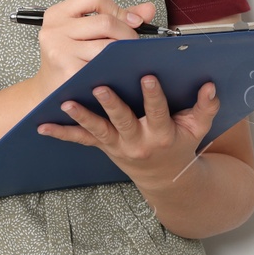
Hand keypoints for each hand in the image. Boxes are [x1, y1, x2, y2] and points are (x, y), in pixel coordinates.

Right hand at [32, 0, 155, 96]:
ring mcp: (60, 50)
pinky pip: (104, 66)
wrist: (49, 92)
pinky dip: (115, 68)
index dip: (117, 8)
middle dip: (127, 34)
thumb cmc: (70, 59)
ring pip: (107, 45)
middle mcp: (55, 29)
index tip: (130, 22)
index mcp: (58, 13)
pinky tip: (115, 72)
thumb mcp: (85, 32)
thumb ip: (117, 17)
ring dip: (123, 53)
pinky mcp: (68, 71)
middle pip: (105, 22)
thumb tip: (148, 10)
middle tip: (132, 45)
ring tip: (124, 58)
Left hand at [36, 74, 220, 193]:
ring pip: (98, 130)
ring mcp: (117, 145)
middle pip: (123, 121)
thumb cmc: (180, 145)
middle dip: (112, 104)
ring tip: (66, 103)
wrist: (164, 177)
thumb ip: (206, 107)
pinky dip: (61, 133)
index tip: (148, 76)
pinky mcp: (103, 146)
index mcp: (161, 134)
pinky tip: (43, 125)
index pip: (158, 112)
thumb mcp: (198, 129)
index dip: (154, 96)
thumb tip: (210, 86)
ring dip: (81, 116)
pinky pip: (80, 140)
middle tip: (100, 87)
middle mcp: (137, 141)